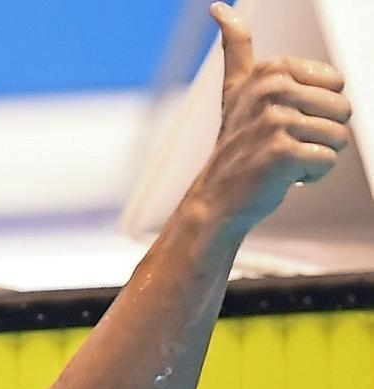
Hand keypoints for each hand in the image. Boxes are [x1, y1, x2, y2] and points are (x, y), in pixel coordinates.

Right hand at [191, 2, 351, 235]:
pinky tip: (283, 178)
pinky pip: (327, 162)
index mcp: (271, 70)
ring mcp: (277, 121)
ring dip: (316, 156)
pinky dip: (311, 176)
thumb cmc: (234, 148)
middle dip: (321, 135)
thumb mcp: (236, 90)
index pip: (336, 85)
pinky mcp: (283, 152)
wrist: (215, 199)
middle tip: (284, 146)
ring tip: (282, 162)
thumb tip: (219, 7)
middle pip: (343, 109)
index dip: (317, 110)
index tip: (282, 122)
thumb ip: (236, 47)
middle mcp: (273, 91)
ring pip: (338, 138)